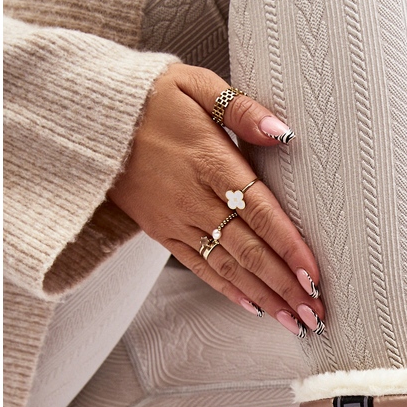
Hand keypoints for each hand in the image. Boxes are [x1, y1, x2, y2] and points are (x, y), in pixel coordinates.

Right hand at [108, 63, 324, 335]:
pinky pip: (200, 267)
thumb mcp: (195, 85)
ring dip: (265, 297)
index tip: (314, 275)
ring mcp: (177, 221)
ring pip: (229, 267)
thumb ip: (241, 108)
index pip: (260, 213)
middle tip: (315, 313)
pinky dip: (229, 290)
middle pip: (249, 250)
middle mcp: (194, 199)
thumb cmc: (149, 99)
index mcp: (209, 162)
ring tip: (295, 321)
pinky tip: (255, 307)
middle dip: (286, 286)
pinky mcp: (164, 233)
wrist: (90, 120)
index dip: (289, 247)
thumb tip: (282, 131)